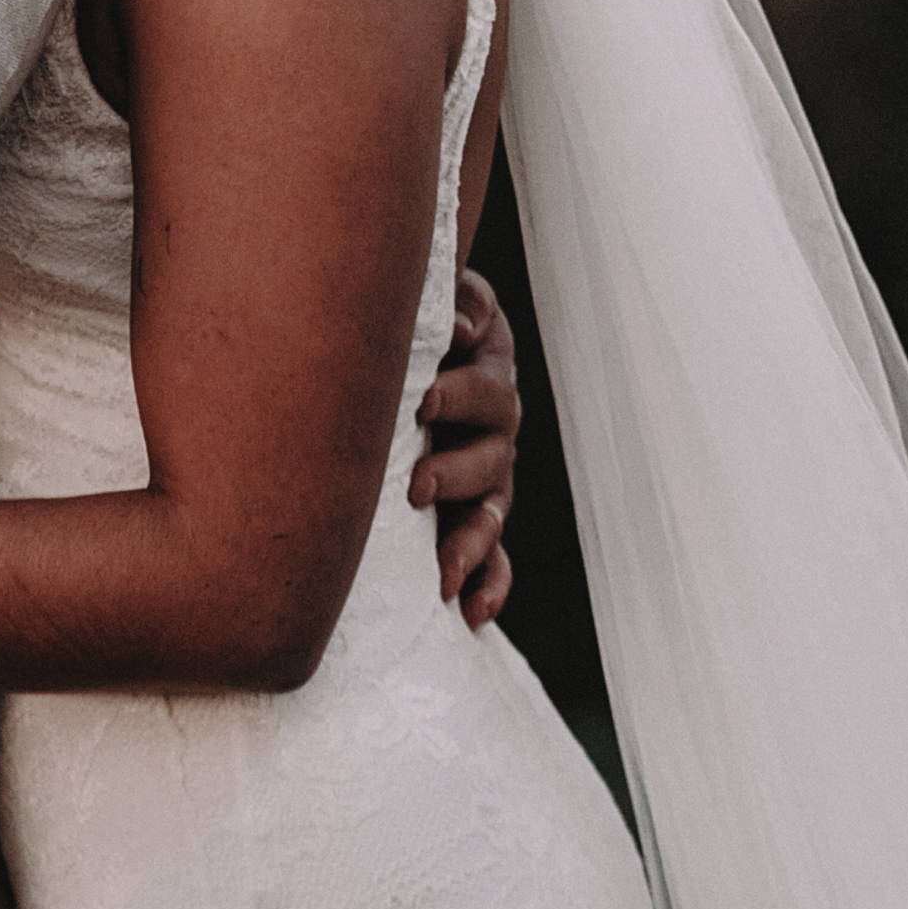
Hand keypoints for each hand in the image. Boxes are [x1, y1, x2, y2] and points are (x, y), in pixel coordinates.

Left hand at [409, 269, 517, 628]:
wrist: (412, 347)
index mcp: (486, 372)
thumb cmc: (419, 318)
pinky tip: (472, 613)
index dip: (457, 394)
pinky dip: (489, 584)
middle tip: (416, 485)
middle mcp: (494, 428)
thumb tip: (458, 327)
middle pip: (492, 454)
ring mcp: (488, 475)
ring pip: (493, 510)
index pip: (484, 388)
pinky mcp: (475, 513)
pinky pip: (495, 557)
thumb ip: (455, 302)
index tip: (422, 401)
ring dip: (471, 540)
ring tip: (445, 569)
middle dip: (455, 472)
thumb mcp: (442, 295)